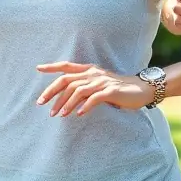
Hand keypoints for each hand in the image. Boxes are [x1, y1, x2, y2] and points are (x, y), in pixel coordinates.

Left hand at [35, 62, 153, 116]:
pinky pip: (94, 98)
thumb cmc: (118, 89)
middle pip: (67, 80)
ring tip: (58, 115)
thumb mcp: (99, 85)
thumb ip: (85, 87)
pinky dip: (84, 106)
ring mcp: (102, 82)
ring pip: (78, 90)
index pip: (67, 66)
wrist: (141, 89)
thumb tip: (66, 99)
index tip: (38, 68)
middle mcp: (94, 74)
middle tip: (41, 103)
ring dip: (65, 103)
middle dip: (51, 91)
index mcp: (90, 70)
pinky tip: (78, 114)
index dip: (52, 67)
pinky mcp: (111, 91)